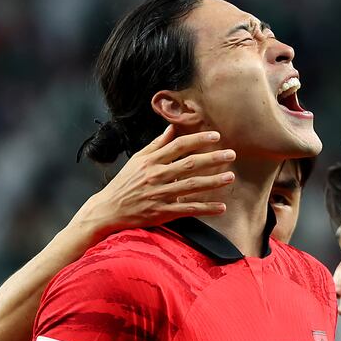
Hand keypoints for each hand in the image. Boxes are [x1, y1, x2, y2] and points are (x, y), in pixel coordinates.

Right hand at [72, 125, 235, 244]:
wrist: (109, 210)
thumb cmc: (125, 183)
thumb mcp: (137, 160)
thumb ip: (156, 145)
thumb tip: (172, 128)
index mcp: (150, 161)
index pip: (178, 146)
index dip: (198, 139)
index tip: (215, 136)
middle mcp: (156, 176)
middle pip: (189, 164)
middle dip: (212, 158)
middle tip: (232, 154)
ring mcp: (160, 195)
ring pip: (192, 186)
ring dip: (213, 182)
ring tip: (230, 177)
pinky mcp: (163, 212)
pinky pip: (188, 209)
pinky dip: (206, 209)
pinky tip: (221, 207)